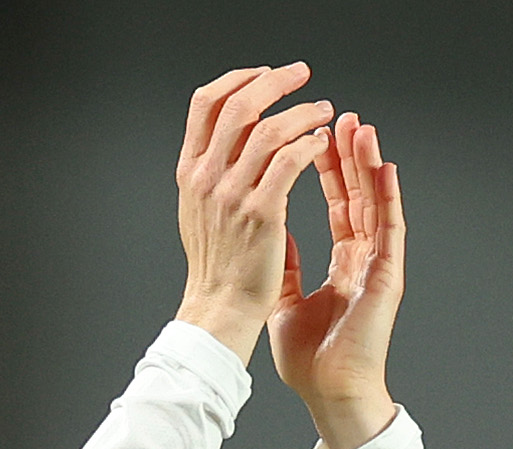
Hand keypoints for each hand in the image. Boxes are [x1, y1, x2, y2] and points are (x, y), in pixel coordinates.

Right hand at [171, 67, 338, 364]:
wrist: (220, 309)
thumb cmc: (217, 266)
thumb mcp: (198, 209)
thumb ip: (210, 172)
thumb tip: (230, 139)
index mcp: (190, 171)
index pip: (205, 103)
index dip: (237, 79)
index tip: (264, 75)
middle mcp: (207, 177)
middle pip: (238, 105)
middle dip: (274, 82)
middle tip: (301, 74)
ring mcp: (233, 194)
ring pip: (269, 129)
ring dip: (302, 112)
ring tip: (322, 110)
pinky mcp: (262, 213)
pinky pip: (290, 161)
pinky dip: (309, 144)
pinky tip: (321, 144)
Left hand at [270, 112, 405, 448]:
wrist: (330, 394)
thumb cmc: (311, 361)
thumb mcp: (287, 300)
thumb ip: (285, 264)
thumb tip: (273, 231)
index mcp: (343, 265)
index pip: (337, 205)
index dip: (326, 170)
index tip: (315, 137)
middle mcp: (364, 259)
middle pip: (358, 195)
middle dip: (348, 156)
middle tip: (341, 116)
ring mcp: (379, 266)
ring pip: (377, 204)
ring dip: (369, 165)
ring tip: (362, 127)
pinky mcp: (388, 277)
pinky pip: (391, 229)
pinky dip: (389, 197)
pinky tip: (385, 167)